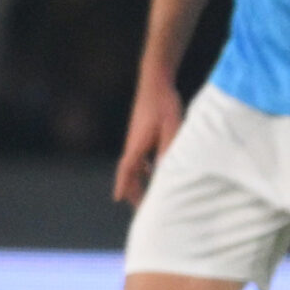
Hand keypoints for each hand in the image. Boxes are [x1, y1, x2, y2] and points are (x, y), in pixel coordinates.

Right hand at [113, 71, 183, 204]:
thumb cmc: (164, 103)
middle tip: (139, 207)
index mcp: (137, 143)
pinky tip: (154, 171)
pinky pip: (140, 156)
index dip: (123, 184)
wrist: (155, 82)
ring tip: (146, 194)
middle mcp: (133, 143)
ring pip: (135, 164)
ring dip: (139, 179)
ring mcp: (137, 138)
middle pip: (129, 171)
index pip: (126, 169)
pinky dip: (144, 167)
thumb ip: (168, 148)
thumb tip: (165, 169)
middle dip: (132, 189)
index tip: (118, 199)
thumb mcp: (171, 127)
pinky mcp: (142, 133)